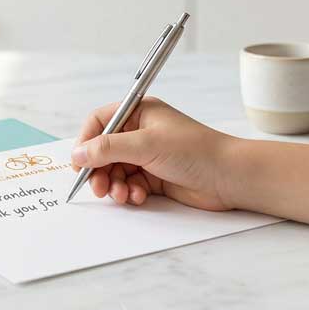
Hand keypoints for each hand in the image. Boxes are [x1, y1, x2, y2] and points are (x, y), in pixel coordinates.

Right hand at [71, 97, 238, 210]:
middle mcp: (141, 132)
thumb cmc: (195, 151)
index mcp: (139, 112)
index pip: (100, 122)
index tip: (79, 163)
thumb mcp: (146, 144)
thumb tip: (77, 154)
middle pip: (103, 151)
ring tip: (122, 195)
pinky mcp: (155, 177)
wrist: (230, 177)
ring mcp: (148, 155)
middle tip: (98, 188)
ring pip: (115, 171)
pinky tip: (138, 197)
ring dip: (114, 185)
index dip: (86, 142)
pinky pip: (129, 185)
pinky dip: (129, 193)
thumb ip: (108, 149)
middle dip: (99, 170)